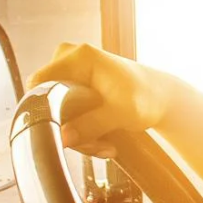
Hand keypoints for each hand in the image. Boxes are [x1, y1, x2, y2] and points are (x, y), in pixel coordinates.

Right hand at [27, 42, 183, 156]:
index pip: (40, 82)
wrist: (162, 97)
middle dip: (69, 129)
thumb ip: (90, 124)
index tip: (60, 133)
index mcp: (80, 57)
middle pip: (48, 101)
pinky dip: (82, 130)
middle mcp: (70, 59)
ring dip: (79, 135)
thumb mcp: (120, 113)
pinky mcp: (75, 85)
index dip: (44, 110)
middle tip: (95, 145)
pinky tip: (102, 141)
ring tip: (104, 145)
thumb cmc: (147, 97)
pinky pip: (66, 113)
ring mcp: (71, 72)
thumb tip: (63, 137)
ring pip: (57, 112)